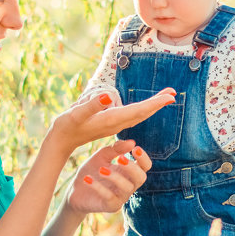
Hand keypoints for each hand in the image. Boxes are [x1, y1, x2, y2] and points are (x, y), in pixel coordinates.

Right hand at [48, 88, 174, 153]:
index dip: (155, 103)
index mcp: (112, 120)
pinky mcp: (110, 124)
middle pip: (142, 112)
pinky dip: (142, 109)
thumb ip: (92, 105)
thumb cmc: (65, 126)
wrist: (60, 141)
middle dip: (158, 103)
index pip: (138, 110)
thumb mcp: (76, 114)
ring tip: (165, 97)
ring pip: (139, 114)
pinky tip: (146, 107)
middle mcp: (116, 123)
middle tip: (173, 93)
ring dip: (152, 106)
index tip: (170, 97)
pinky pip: (132, 116)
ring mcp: (114, 125)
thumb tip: (108, 97)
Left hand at [67, 140, 151, 214]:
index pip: (145, 166)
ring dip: (115, 177)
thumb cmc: (92, 171)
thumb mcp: (101, 156)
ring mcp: (121, 197)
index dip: (143, 158)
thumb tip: (132, 142)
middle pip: (141, 178)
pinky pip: (109, 197)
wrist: (75, 190)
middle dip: (132, 168)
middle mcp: (129, 185)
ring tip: (101, 170)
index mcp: (129, 172)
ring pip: (126, 188)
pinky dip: (98, 187)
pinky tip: (87, 179)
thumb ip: (115, 149)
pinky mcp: (111, 206)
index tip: (135, 149)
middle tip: (119, 159)